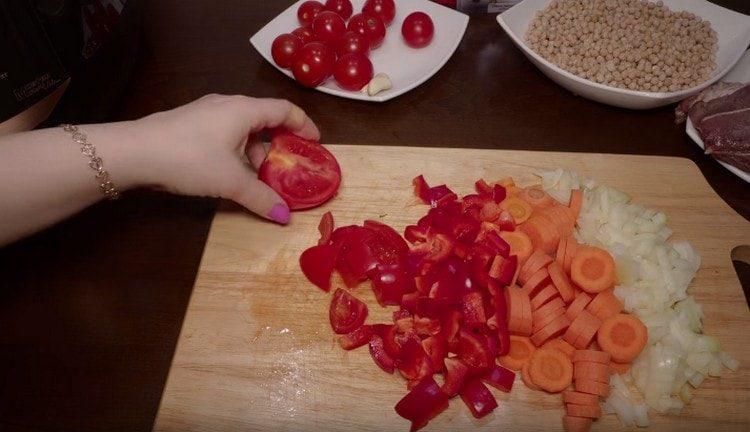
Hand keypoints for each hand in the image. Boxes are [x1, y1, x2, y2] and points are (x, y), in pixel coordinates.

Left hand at [131, 94, 319, 223]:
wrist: (134, 153)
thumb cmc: (189, 158)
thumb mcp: (231, 181)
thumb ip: (261, 198)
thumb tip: (284, 216)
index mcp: (244, 110)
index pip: (285, 110)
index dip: (305, 125)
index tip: (316, 143)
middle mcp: (227, 105)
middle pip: (264, 120)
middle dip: (279, 144)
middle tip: (288, 167)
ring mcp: (205, 113)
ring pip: (242, 129)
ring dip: (255, 152)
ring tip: (258, 178)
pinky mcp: (189, 125)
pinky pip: (224, 134)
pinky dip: (236, 152)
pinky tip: (230, 174)